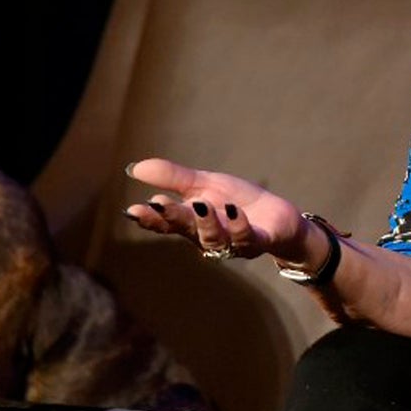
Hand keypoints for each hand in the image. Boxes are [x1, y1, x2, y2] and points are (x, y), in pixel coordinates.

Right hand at [124, 158, 313, 264]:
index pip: (166, 223)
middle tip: (158, 204)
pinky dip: (239, 225)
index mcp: (191, 222)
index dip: (150, 219)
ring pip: (214, 238)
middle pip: (186, 229)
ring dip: (206, 222)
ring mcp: (232, 242)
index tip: (133, 210)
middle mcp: (207, 236)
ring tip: (201, 204)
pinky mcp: (258, 241)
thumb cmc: (237, 201)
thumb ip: (173, 178)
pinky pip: (246, 238)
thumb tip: (135, 168)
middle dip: (172, 218)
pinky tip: (234, 210)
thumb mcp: (204, 184)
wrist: (277, 216)